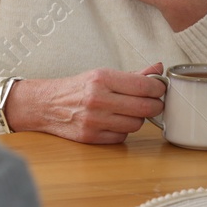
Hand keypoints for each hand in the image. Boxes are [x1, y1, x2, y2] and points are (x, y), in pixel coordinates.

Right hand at [5, 64, 165, 143]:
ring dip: (138, 119)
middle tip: (154, 102)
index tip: (159, 89)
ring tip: (130, 111)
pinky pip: (122, 136)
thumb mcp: (102, 74)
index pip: (144, 86)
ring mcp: (94, 120)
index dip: (158, 89)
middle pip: (144, 108)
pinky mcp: (91, 137)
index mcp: (102, 79)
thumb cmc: (77, 88)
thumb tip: (158, 69)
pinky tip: (116, 121)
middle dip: (155, 105)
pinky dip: (123, 130)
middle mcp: (98, 99)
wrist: (46, 104)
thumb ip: (133, 74)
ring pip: (136, 124)